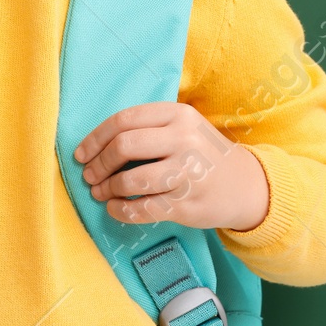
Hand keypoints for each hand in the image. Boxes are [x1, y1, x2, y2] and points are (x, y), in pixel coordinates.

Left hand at [73, 102, 268, 231]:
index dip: (96, 137)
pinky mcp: (188, 202)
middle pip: (124, 146)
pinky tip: (115, 209)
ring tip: (100, 193)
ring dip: (108, 189)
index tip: (81, 153)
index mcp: (178, 114)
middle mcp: (184, 138)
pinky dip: (122, 210)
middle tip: (90, 176)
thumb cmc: (202, 153)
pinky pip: (145, 209)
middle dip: (99, 163)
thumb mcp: (183, 128)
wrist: (244, 184)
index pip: (125, 119)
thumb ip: (149, 129)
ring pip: (132, 180)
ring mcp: (188, 171)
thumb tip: (98, 145)